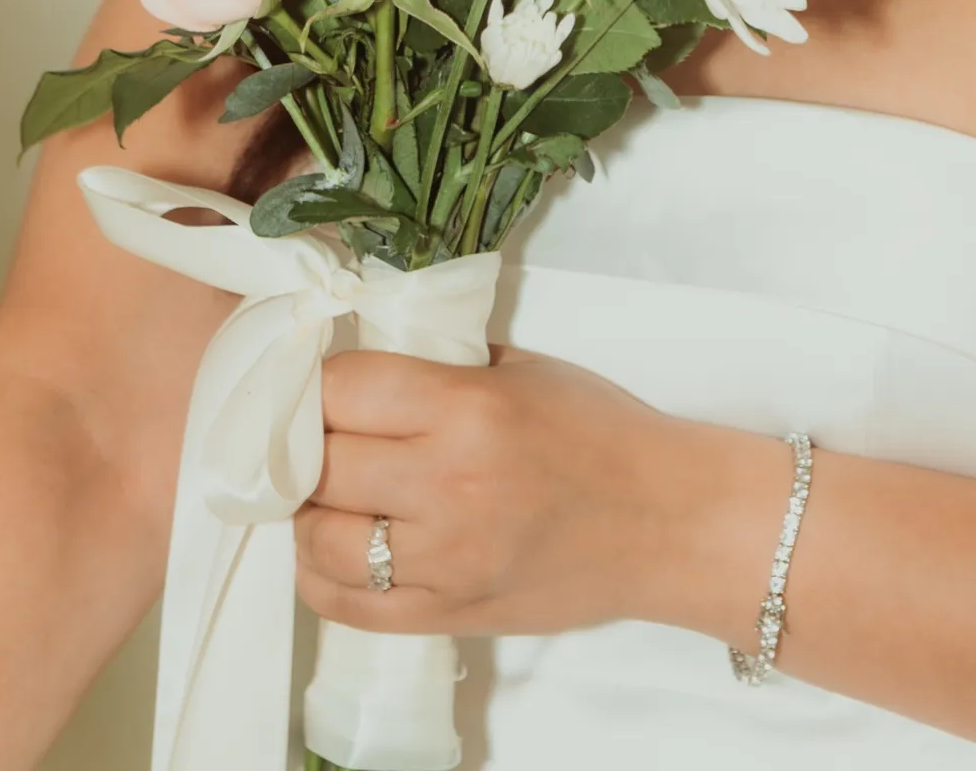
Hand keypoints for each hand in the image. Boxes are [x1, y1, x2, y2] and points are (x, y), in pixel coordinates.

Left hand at [294, 343, 747, 639]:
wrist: (667, 521)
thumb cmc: (603, 433)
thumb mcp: (524, 369)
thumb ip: (443, 364)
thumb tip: (366, 359)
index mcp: (469, 408)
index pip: (342, 389)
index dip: (318, 382)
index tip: (322, 383)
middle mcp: (448, 484)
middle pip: (319, 462)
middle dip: (308, 444)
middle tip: (318, 435)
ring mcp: (445, 560)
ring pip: (320, 539)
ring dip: (309, 511)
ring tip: (324, 492)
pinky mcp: (448, 615)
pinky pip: (347, 606)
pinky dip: (321, 575)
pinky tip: (333, 547)